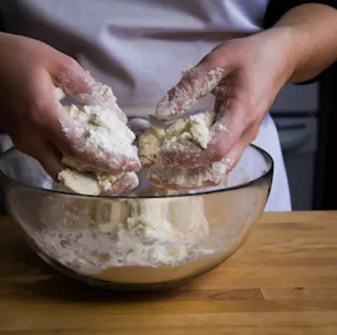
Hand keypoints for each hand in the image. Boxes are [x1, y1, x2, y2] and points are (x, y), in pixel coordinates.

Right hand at [0, 27, 139, 192]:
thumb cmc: (17, 57)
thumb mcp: (57, 61)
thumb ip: (85, 85)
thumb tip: (110, 108)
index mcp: (42, 115)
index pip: (78, 149)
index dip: (106, 161)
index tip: (129, 166)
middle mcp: (32, 138)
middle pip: (67, 173)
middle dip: (97, 181)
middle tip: (122, 179)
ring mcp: (24, 144)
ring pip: (57, 171)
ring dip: (84, 176)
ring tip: (111, 172)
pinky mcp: (21, 143)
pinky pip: (50, 161)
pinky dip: (71, 166)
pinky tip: (89, 158)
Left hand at [149, 28, 295, 188]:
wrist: (280, 60)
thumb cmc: (250, 56)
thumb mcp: (218, 60)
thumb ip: (190, 84)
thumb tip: (163, 111)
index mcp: (243, 113)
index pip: (216, 148)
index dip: (187, 155)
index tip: (161, 152)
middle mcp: (246, 134)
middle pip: (217, 171)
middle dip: (183, 177)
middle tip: (153, 173)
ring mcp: (244, 141)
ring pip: (218, 173)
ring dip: (189, 180)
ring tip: (159, 176)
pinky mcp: (238, 141)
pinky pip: (218, 165)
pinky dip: (196, 171)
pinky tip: (175, 167)